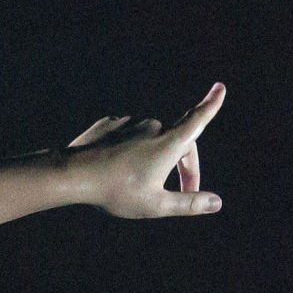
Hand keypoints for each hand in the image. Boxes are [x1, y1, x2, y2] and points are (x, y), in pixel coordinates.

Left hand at [66, 82, 225, 217]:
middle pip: (176, 143)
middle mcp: (153, 126)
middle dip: (183, 165)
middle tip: (183, 191)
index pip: (197, 120)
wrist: (73, 175)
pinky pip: (126, 137)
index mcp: (169, 142)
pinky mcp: (110, 123)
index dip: (211, 105)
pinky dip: (128, 151)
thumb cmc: (116, 192)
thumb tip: (217, 203)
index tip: (220, 87)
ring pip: (149, 142)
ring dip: (151, 159)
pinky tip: (116, 169)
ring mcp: (130, 123)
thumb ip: (188, 204)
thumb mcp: (155, 205)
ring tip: (136, 184)